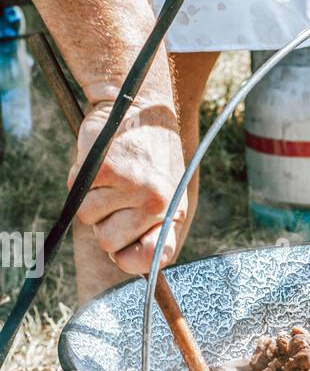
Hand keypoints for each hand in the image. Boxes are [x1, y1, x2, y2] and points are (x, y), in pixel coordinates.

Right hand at [70, 95, 186, 277]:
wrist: (141, 106)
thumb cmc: (152, 157)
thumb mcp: (167, 195)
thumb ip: (154, 231)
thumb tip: (131, 265)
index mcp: (171, 214)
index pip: (144, 261)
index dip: (127, 257)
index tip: (125, 244)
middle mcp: (154, 203)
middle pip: (106, 242)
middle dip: (105, 223)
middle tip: (118, 196)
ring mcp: (130, 186)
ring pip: (87, 218)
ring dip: (91, 198)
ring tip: (113, 176)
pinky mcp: (105, 168)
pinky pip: (76, 191)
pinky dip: (81, 178)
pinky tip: (101, 163)